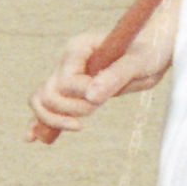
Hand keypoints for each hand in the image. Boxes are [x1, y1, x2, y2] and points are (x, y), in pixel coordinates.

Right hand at [30, 22, 169, 138]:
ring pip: (42, 100)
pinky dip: (38, 121)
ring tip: (77, 126)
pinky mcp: (71, 91)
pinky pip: (47, 106)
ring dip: (55, 119)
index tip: (103, 97)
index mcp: (78, 48)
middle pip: (49, 93)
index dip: (82, 95)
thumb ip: (115, 76)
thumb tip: (90, 97)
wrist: (155, 48)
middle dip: (70, 110)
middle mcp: (67, 61)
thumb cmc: (150, 49)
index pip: (65, 81)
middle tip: (96, 109)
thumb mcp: (139, 61)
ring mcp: (66, 75)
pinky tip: (31, 137)